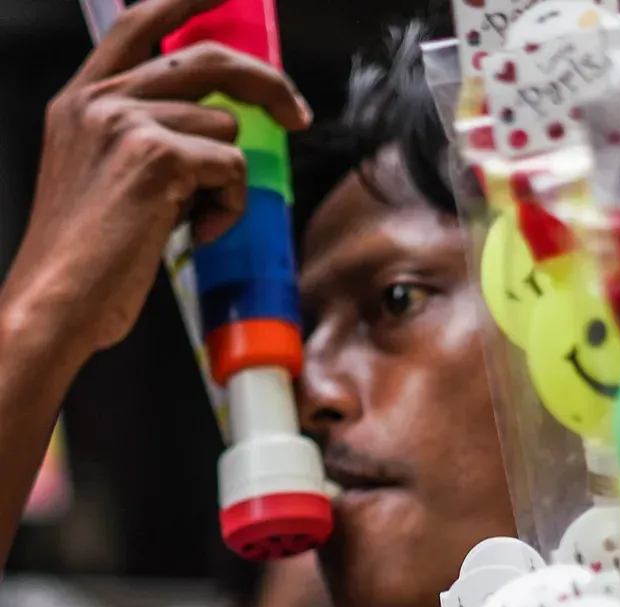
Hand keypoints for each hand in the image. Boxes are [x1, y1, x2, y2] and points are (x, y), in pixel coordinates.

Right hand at [0, 0, 310, 361]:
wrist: (59, 300)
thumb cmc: (89, 255)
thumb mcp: (104, 176)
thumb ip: (148, 137)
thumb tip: (219, 125)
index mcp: (83, 100)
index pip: (139, 23)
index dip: (186, 2)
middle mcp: (100, 100)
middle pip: (210, 60)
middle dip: (267, 84)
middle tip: (295, 114)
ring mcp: (126, 122)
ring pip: (227, 131)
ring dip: (228, 183)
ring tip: (190, 218)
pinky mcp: (156, 156)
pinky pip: (233, 169)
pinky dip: (229, 208)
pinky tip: (194, 232)